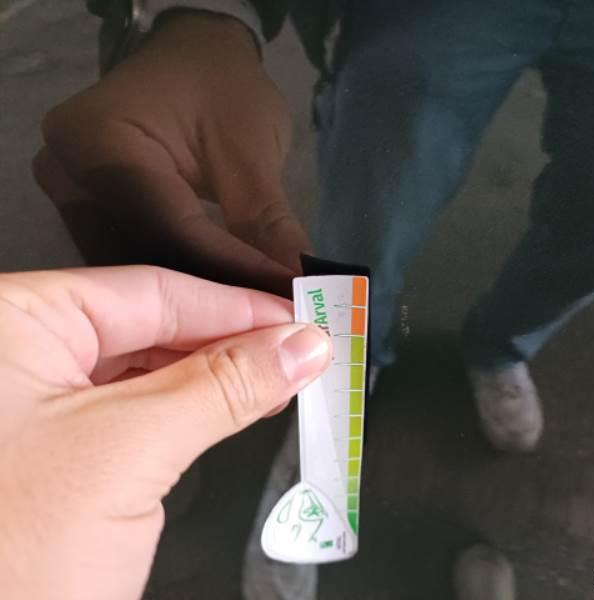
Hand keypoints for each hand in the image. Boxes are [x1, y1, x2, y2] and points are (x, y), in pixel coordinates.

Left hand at [0, 266, 330, 599]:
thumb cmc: (10, 552)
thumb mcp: (132, 448)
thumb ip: (224, 386)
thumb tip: (300, 347)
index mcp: (14, 322)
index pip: (150, 292)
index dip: (237, 306)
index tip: (300, 320)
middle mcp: (18, 352)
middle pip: (151, 326)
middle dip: (232, 341)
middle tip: (303, 352)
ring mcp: (32, 403)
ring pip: (145, 369)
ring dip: (217, 376)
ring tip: (280, 379)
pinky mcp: (54, 449)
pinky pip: (134, 410)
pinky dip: (189, 409)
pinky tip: (234, 407)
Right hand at [33, 13, 309, 296]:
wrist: (192, 58)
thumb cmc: (221, 87)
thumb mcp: (252, 149)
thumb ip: (267, 222)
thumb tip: (295, 291)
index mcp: (98, 144)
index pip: (172, 230)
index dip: (234, 273)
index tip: (286, 306)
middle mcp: (68, 179)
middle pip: (147, 258)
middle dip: (217, 299)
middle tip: (275, 324)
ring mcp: (72, 201)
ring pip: (139, 271)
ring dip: (199, 303)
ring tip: (256, 322)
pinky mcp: (90, 217)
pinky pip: (137, 262)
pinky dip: (182, 288)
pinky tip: (223, 310)